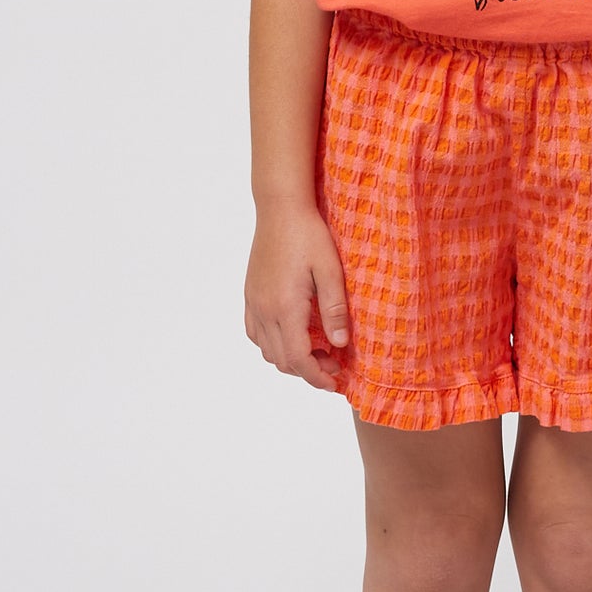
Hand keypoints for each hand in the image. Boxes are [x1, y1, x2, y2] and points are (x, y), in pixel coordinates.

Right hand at [244, 201, 350, 391]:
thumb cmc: (309, 235)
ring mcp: (253, 302)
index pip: (298, 359)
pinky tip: (292, 333)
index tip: (335, 383)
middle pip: (282, 360)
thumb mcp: (330, 270)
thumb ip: (335, 309)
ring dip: (290, 358)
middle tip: (334, 364)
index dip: (317, 377)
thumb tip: (341, 345)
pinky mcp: (250, 294)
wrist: (280, 208)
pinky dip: (272, 343)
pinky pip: (254, 333)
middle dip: (308, 370)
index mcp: (285, 307)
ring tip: (317, 350)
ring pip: (266, 350)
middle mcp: (264, 309)